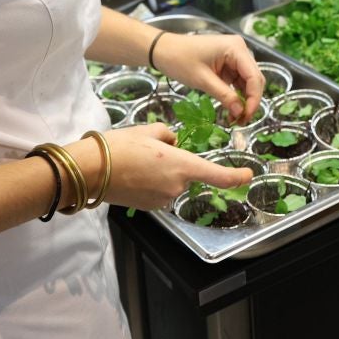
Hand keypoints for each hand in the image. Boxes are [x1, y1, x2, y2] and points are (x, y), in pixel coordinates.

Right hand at [72, 124, 252, 209]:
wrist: (91, 170)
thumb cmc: (119, 146)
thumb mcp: (148, 130)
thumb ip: (168, 135)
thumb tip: (172, 143)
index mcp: (181, 165)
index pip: (217, 175)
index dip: (235, 176)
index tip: (248, 174)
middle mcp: (176, 186)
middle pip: (186, 172)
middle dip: (174, 161)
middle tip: (148, 150)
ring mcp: (162, 199)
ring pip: (171, 182)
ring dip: (161, 172)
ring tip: (135, 161)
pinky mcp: (149, 207)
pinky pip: (158, 191)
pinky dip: (151, 183)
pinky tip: (132, 174)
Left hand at [153, 33, 263, 124]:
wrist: (163, 50)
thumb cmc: (179, 59)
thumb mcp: (202, 80)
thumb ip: (224, 96)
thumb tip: (240, 112)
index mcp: (236, 48)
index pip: (254, 77)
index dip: (254, 98)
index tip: (247, 116)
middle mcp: (239, 50)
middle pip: (254, 79)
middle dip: (250, 101)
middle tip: (242, 121)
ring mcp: (234, 57)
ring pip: (247, 82)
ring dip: (244, 100)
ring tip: (236, 119)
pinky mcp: (228, 64)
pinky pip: (237, 82)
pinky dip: (236, 96)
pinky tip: (232, 109)